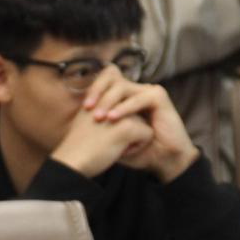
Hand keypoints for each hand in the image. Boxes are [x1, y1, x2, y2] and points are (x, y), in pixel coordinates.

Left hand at [72, 65, 199, 182]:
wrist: (162, 161)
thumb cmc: (137, 152)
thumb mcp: (112, 138)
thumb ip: (99, 127)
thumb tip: (77, 123)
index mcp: (125, 97)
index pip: (106, 80)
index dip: (94, 89)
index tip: (83, 108)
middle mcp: (136, 91)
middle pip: (112, 78)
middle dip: (98, 92)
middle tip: (88, 110)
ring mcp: (148, 92)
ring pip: (123, 87)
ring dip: (109, 101)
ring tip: (99, 117)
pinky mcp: (159, 97)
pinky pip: (139, 97)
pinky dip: (125, 108)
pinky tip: (113, 118)